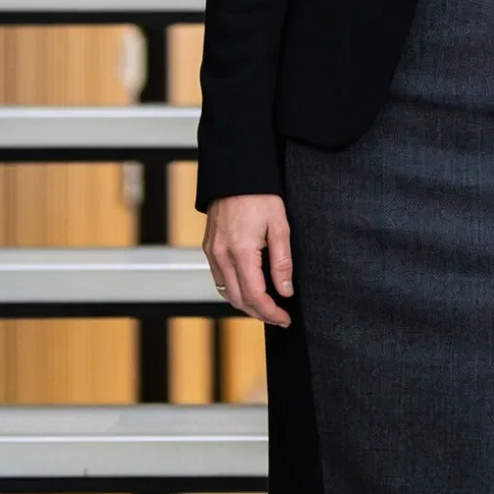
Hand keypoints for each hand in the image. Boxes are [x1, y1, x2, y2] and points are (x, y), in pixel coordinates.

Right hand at [202, 194, 293, 326]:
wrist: (236, 175)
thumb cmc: (261, 197)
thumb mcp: (280, 226)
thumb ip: (282, 262)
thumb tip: (285, 291)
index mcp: (241, 252)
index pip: (255, 296)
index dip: (271, 312)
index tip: (285, 318)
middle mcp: (221, 256)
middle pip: (238, 300)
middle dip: (259, 314)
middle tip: (278, 317)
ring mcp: (212, 252)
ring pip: (226, 292)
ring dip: (246, 304)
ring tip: (266, 307)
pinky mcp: (208, 248)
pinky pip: (219, 279)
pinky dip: (234, 290)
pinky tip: (249, 288)